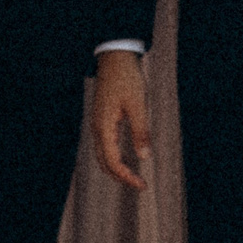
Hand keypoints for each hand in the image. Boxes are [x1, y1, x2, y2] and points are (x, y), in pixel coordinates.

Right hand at [91, 50, 151, 192]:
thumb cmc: (126, 78)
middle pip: (105, 163)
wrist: (114, 57)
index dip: (126, 176)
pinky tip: (127, 158)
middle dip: (121, 177)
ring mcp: (98, 124)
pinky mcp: (103, 119)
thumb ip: (141, 131)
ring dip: (117, 169)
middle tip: (139, 185)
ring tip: (133, 176)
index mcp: (104, 127)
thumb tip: (144, 157)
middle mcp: (98, 128)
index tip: (142, 185)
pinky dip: (115, 156)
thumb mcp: (138, 104)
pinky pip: (106, 145)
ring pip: (103, 155)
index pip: (112, 162)